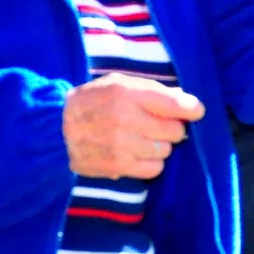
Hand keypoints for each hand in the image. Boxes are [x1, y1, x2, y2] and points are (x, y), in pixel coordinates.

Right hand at [65, 73, 206, 181]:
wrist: (57, 128)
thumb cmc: (95, 101)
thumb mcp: (119, 83)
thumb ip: (153, 91)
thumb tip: (191, 105)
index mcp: (125, 93)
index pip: (172, 103)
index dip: (191, 109)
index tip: (196, 112)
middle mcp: (124, 120)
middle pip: (174, 131)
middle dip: (171, 128)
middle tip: (157, 125)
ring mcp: (121, 146)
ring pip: (166, 151)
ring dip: (160, 146)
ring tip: (142, 139)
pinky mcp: (117, 167)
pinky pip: (154, 169)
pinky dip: (150, 162)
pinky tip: (137, 153)